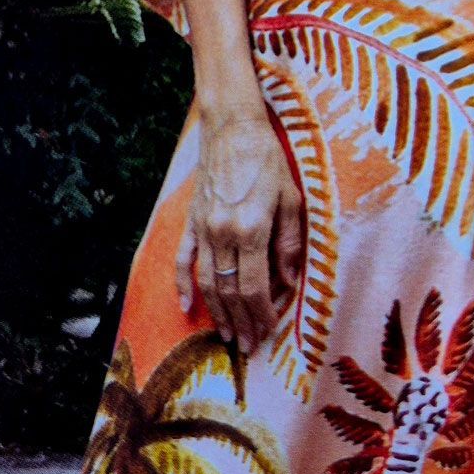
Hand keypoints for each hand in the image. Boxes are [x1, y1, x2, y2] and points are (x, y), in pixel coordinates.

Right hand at [175, 106, 303, 355]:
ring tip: (226, 335)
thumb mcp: (291, 199)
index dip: (261, 314)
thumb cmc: (267, 160)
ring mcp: (202, 228)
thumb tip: (288, 281)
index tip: (269, 330)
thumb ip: (289, 243)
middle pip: (229, 291)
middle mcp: (222, 233)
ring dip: (216, 313)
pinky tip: (186, 308)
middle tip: (249, 345)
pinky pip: (183, 260)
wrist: (232, 127)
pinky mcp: (191, 220)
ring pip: (207, 282)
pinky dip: (182, 286)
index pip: (253, 287)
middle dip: (241, 322)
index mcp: (250, 228)